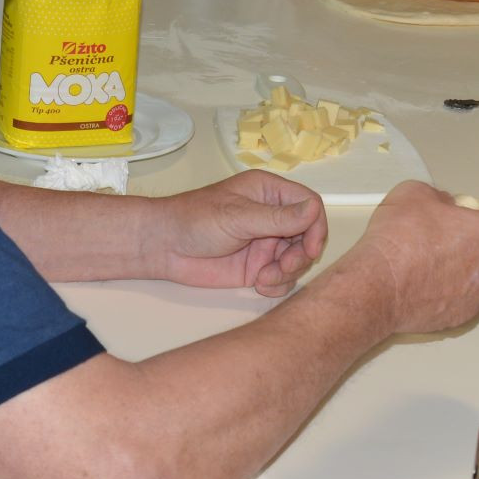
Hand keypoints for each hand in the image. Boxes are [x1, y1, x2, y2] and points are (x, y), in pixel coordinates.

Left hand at [145, 170, 328, 295]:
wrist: (163, 247)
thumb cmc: (194, 220)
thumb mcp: (238, 216)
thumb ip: (277, 217)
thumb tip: (313, 210)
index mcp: (269, 193)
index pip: (309, 205)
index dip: (315, 227)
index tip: (309, 248)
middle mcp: (272, 217)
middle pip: (308, 236)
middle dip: (301, 255)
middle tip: (283, 267)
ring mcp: (266, 243)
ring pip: (297, 260)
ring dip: (288, 273)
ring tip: (264, 279)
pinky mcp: (257, 267)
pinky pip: (282, 278)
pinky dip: (277, 285)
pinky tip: (260, 285)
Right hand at [340, 182, 478, 334]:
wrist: (378, 285)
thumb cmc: (399, 237)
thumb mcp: (415, 194)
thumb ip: (441, 197)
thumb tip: (446, 206)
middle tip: (472, 244)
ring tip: (452, 266)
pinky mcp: (462, 317)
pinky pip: (471, 302)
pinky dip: (460, 293)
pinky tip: (436, 286)